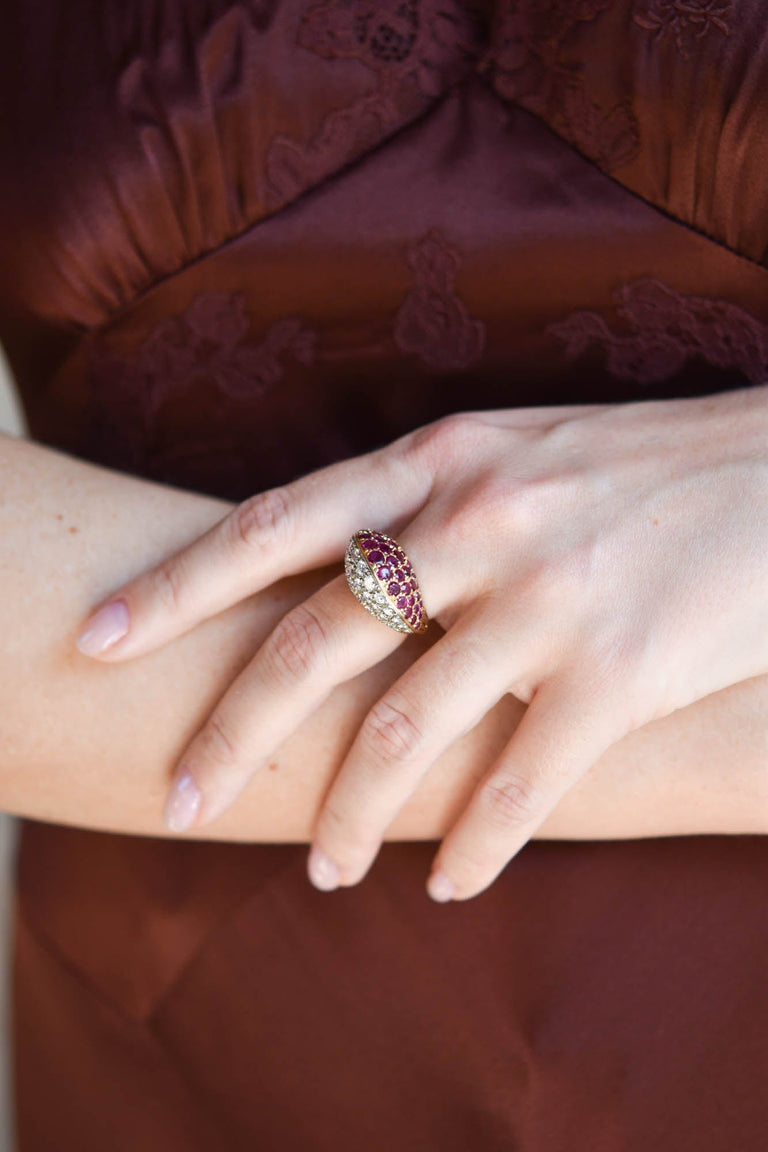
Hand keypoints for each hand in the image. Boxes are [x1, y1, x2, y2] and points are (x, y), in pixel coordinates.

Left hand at [74, 384, 767, 900]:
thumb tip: (329, 577)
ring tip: (327, 872)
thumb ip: (419, 502)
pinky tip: (448, 883)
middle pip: (314, 642)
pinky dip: (472, 848)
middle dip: (232, 732)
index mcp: (438, 462)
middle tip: (180, 800)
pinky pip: (519, 786)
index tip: (94, 638)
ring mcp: (548, 599)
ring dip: (350, 818)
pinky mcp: (620, 672)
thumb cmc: (638, 466)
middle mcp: (479, 524)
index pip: (273, 526)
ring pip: (406, 732)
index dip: (173, 586)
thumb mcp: (512, 451)